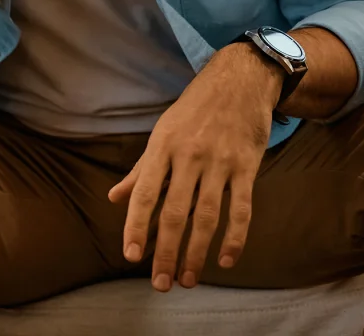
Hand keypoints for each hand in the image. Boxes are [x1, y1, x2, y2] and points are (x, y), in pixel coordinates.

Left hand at [106, 43, 277, 290]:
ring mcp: (219, 162)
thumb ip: (141, 170)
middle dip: (166, 251)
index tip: (131, 255)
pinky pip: (242, 209)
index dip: (137, 226)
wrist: (239, 79)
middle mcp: (188, 156)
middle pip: (175, 213)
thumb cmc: (194, 109)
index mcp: (162, 147)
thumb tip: (115, 198)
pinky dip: (235, 237)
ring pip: (207, 216)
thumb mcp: (162, 132)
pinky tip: (226, 260)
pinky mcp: (247, 166)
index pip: (145, 194)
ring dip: (197, 252)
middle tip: (161, 283)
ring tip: (187, 279)